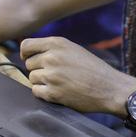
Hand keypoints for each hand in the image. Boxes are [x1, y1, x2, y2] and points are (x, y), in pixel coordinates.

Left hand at [20, 37, 135, 114]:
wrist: (109, 88)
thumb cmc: (94, 69)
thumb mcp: (74, 49)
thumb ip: (54, 49)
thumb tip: (31, 54)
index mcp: (57, 43)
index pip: (26, 45)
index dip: (25, 54)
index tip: (29, 59)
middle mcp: (52, 57)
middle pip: (29, 64)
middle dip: (38, 69)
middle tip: (53, 74)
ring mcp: (52, 76)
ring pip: (32, 78)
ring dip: (41, 82)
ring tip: (59, 83)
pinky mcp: (53, 93)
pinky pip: (36, 91)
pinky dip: (43, 93)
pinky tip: (57, 91)